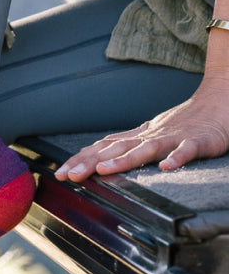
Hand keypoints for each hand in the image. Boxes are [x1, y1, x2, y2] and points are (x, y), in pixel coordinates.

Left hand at [55, 78, 228, 182]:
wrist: (222, 98)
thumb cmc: (183, 121)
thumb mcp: (148, 134)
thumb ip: (124, 147)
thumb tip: (94, 159)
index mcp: (137, 137)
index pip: (102, 148)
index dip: (80, 160)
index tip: (59, 173)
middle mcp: (149, 136)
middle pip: (115, 149)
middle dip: (90, 163)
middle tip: (70, 175)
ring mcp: (173, 138)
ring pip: (145, 149)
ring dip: (123, 160)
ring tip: (103, 169)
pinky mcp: (197, 141)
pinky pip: (187, 150)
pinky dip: (177, 158)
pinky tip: (167, 167)